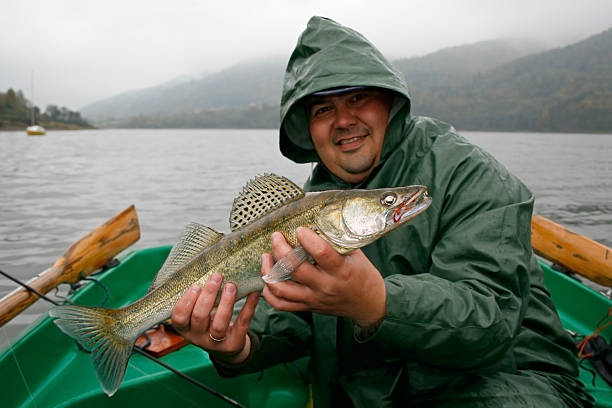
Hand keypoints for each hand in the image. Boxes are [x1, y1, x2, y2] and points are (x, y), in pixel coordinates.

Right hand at [172, 273, 259, 363]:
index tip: (196, 286)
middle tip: (216, 277)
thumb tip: (207, 271)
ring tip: (231, 285)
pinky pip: (241, 324)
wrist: (226, 346)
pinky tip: (252, 293)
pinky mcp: (234, 343)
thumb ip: (198, 299)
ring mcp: (216, 342)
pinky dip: (248, 307)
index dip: (186, 302)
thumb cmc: (209, 323)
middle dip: (208, 295)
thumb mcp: (197, 314)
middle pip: (200, 317)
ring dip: (226, 303)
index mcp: (186, 328)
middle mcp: (198, 337)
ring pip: (219, 324)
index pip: (179, 317)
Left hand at [262, 227, 385, 326]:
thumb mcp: (355, 254)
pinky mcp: (307, 307)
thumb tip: (318, 220)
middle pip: (295, 269)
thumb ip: (337, 241)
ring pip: (282, 289)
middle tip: (276, 237)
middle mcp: (325, 286)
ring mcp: (314, 298)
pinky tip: (268, 278)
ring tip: (267, 256)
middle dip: (280, 249)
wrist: (369, 304)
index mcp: (341, 270)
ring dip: (269, 271)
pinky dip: (269, 293)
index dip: (307, 238)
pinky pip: (281, 304)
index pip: (321, 253)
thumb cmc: (362, 275)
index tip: (300, 229)